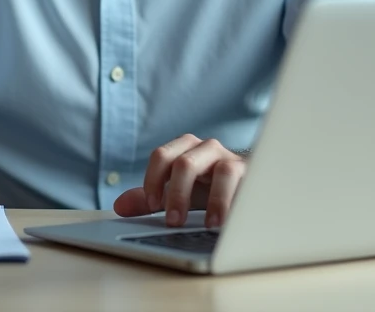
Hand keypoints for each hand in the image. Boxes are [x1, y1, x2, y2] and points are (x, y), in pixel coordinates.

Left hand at [112, 134, 246, 228]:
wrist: (248, 186)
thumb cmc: (209, 189)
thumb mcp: (178, 195)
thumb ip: (149, 200)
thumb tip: (120, 206)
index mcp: (184, 150)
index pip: (161, 155)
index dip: (154, 180)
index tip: (155, 206)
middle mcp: (206, 149)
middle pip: (185, 162)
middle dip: (178, 194)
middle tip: (174, 222)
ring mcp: (232, 159)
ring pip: (222, 169)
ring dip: (214, 199)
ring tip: (208, 225)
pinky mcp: (254, 173)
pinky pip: (246, 181)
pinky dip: (236, 201)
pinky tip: (229, 221)